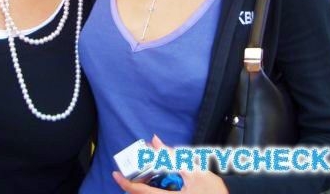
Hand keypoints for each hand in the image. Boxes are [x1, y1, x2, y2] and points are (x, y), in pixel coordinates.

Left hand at [112, 136, 228, 193]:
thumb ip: (171, 155)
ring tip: (141, 176)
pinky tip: (155, 183)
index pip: (140, 192)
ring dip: (142, 188)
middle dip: (132, 186)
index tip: (115, 174)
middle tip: (127, 173)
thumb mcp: (192, 169)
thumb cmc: (213, 189)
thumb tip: (154, 141)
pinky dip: (152, 190)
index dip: (124, 184)